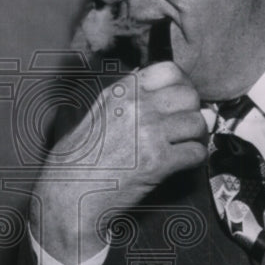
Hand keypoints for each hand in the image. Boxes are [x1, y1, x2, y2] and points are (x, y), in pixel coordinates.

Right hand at [31, 61, 205, 264]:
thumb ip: (128, 98)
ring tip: (184, 145)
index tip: (180, 100)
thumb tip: (166, 89)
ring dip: (196, 136)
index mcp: (121, 92)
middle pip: (188, 95)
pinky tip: (182, 163)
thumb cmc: (77, 159)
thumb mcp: (97, 114)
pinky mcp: (158, 161)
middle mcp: (136, 107)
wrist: (68, 194)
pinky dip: (195, 159)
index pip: (169, 70)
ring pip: (197, 123)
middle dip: (191, 111)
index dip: (181, 85)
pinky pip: (196, 152)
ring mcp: (148, 132)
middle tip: (186, 126)